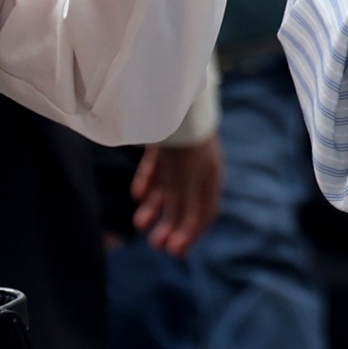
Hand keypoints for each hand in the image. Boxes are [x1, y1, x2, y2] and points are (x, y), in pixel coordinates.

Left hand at [131, 137, 222, 255]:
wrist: (172, 97)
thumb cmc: (184, 144)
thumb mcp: (184, 183)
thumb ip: (182, 210)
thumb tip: (179, 240)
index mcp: (210, 176)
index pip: (205, 212)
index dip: (192, 233)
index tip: (176, 251)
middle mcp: (198, 166)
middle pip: (184, 201)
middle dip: (169, 223)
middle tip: (155, 245)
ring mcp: (180, 151)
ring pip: (168, 185)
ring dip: (155, 206)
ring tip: (139, 223)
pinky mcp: (163, 139)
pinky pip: (156, 165)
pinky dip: (148, 181)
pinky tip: (137, 195)